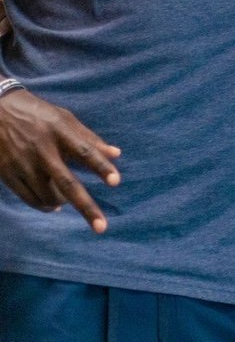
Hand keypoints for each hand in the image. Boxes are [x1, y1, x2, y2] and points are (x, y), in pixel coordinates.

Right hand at [0, 88, 120, 232]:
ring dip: (62, 203)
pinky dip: (42, 204)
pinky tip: (51, 204)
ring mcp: (23, 163)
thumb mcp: (64, 118)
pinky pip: (29, 197)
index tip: (116, 182)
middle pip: (67, 183)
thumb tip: (117, 154)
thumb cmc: (37, 114)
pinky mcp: (7, 173)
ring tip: (67, 203)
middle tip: (101, 227)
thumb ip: (89, 138)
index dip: (101, 167)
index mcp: (59, 131)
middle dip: (85, 206)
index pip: (85, 151)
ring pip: (47, 195)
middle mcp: (42, 149)